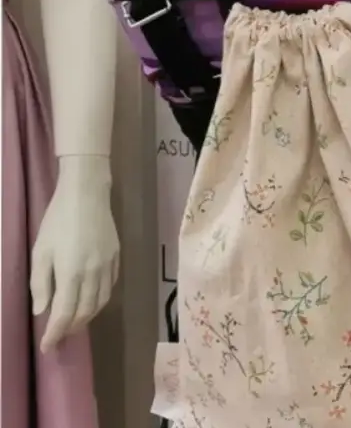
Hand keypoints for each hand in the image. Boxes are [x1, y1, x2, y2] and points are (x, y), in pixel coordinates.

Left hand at [29, 155, 119, 352]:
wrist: (87, 195)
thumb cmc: (57, 221)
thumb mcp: (40, 251)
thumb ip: (41, 283)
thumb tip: (42, 310)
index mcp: (71, 274)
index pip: (64, 314)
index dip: (55, 334)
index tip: (46, 348)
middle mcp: (93, 275)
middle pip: (85, 312)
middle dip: (71, 328)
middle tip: (58, 337)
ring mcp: (108, 267)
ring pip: (101, 302)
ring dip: (87, 317)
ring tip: (74, 323)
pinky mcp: (117, 258)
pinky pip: (109, 287)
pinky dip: (100, 300)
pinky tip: (90, 300)